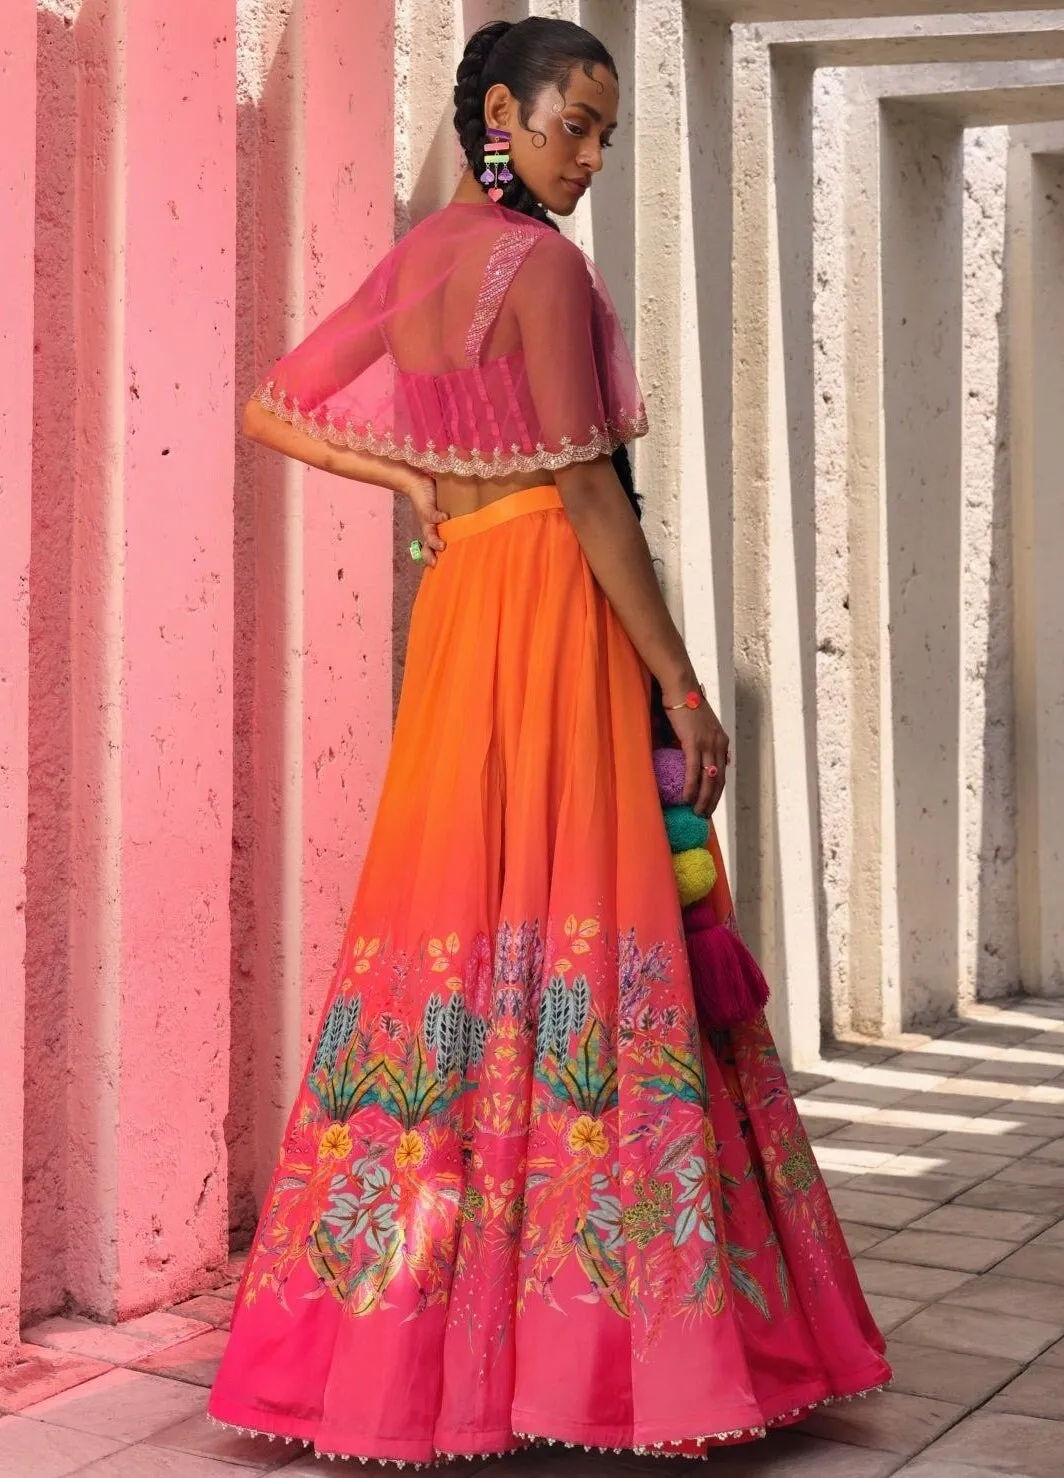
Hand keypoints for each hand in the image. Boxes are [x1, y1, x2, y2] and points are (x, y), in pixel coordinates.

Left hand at [399, 469, 446, 568]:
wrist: (415, 484)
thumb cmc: (432, 502)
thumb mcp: (440, 516)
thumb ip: (451, 523)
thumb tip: (472, 531)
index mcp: (431, 534)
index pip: (430, 551)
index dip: (431, 560)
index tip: (437, 570)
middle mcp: (428, 529)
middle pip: (428, 547)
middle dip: (431, 556)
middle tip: (436, 564)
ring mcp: (427, 520)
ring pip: (430, 535)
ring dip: (435, 541)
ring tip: (442, 546)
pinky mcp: (428, 509)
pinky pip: (433, 515)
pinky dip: (439, 517)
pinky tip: (445, 517)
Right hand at [665, 697, 729, 816]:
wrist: (681, 688)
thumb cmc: (684, 704)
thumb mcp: (697, 727)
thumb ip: (695, 743)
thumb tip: (683, 760)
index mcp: (721, 741)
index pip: (722, 772)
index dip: (717, 791)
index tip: (711, 804)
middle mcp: (719, 744)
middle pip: (719, 780)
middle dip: (713, 800)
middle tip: (705, 815)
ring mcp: (708, 744)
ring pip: (709, 779)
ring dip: (704, 798)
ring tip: (697, 812)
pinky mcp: (694, 742)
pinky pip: (694, 770)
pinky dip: (691, 787)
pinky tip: (687, 798)